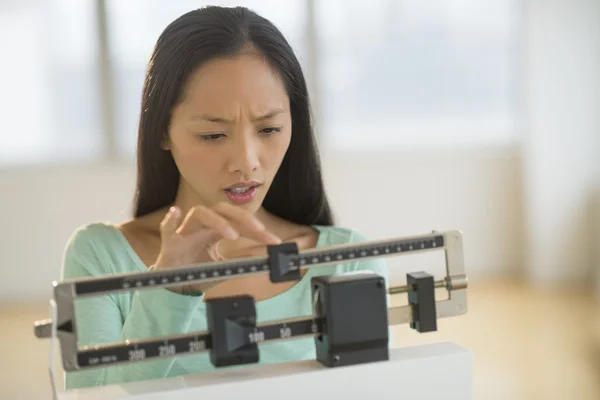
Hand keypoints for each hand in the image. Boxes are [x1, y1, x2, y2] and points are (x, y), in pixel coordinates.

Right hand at [153, 202, 281, 293]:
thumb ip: (240, 259)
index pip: (240, 223)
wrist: (175, 284)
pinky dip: (171, 219)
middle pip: (223, 210)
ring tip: (232, 235)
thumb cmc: (199, 270)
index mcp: (218, 229)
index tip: (274, 241)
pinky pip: (167, 226)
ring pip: (200, 213)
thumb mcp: (224, 266)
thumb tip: (261, 256)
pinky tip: (176, 213)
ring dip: (217, 221)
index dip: (258, 232)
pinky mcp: (170, 239)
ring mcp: (186, 229)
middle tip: (259, 230)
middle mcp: (204, 224)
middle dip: (242, 217)